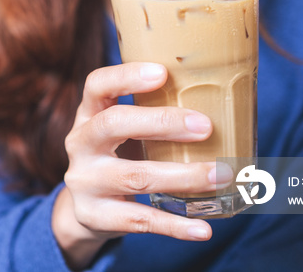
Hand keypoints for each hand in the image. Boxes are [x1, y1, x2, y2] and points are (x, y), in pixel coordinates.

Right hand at [52, 62, 231, 268]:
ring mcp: (84, 182)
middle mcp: (80, 143)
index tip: (163, 73)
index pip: (97, 85)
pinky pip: (139, 220)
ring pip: (134, 176)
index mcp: (88, 114)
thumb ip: (152, 114)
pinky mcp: (94, 216)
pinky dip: (175, 225)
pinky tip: (203, 228)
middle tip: (206, 127)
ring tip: (220, 175)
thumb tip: (222, 99)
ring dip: (183, 176)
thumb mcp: (122, 131)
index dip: (126, 76)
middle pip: (113, 124)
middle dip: (162, 123)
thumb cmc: (118, 157)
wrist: (84, 209)